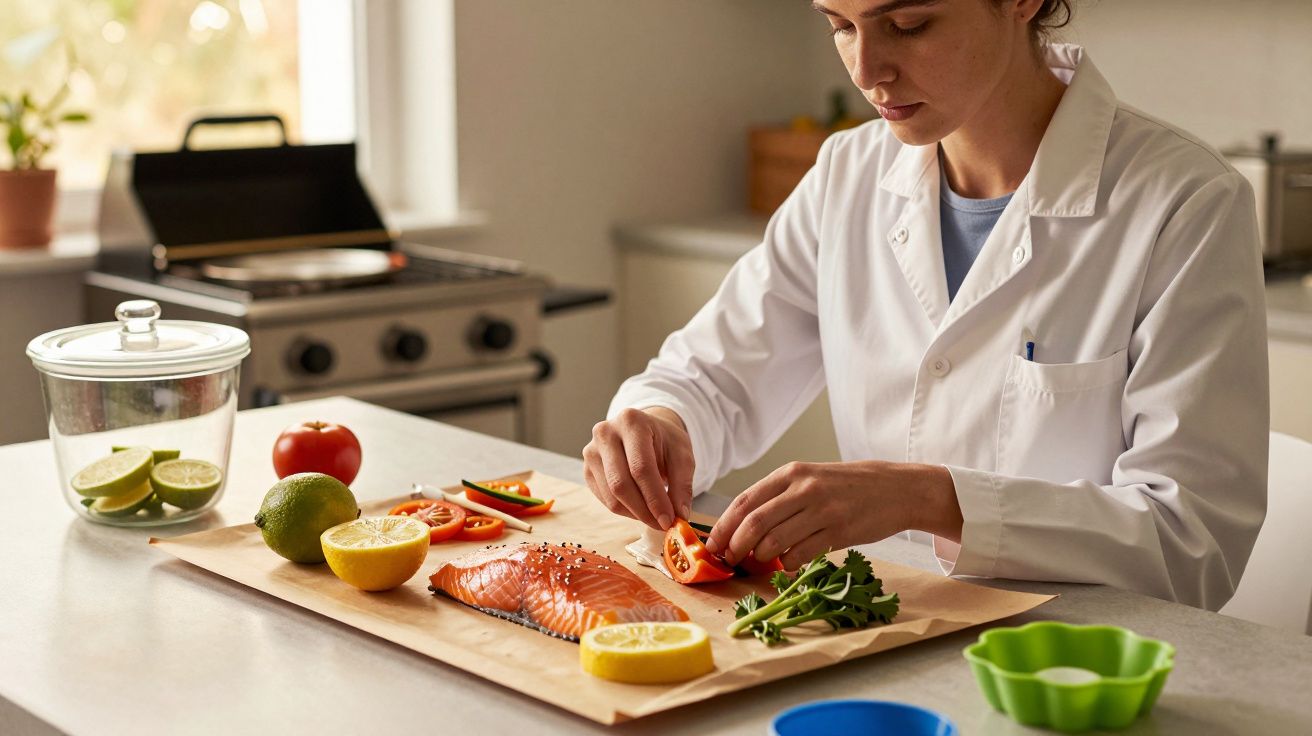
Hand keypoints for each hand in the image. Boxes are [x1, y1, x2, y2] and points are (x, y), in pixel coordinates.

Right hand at [581, 407, 693, 529]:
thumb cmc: (664, 442)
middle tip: (662, 525)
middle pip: (620, 483)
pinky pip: (604, 499)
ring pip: (611, 496)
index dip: (655, 498)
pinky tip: (641, 508)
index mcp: (631, 422)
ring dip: (635, 514)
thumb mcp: (682, 455)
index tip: (668, 520)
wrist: (644, 432)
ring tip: (654, 516)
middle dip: (644, 511)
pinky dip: (625, 510)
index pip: (641, 468)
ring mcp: (591, 451)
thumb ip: (682, 485)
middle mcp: (605, 433)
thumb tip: (680, 515)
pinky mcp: (587, 469)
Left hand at [704, 460, 961, 569]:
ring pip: (776, 540)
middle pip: (755, 522)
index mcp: (792, 473)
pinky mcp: (840, 531)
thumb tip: (744, 526)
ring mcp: (822, 509)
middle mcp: (804, 488)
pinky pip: (803, 553)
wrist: (897, 488)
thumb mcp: (812, 478)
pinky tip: (789, 564)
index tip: (712, 544)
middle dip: (735, 545)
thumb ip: (781, 497)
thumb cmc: (849, 486)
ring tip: (759, 561)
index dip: (724, 525)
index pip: (745, 500)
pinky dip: (789, 563)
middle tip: (729, 559)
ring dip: (761, 556)